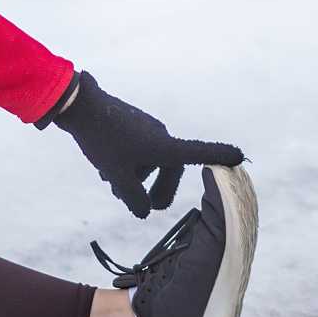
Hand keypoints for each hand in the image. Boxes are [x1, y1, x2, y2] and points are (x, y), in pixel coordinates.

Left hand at [47, 71, 246, 218]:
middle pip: (170, 167)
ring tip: (113, 186)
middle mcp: (160, 135)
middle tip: (145, 208)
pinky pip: (137, 149)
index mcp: (164, 146)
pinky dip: (127, 163)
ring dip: (136, 177)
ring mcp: (145, 128)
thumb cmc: (102, 141)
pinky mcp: (130, 124)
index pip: (198, 154)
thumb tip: (143, 210)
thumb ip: (134, 199)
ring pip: (148, 160)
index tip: (239, 156)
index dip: (219, 157)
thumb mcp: (118, 178)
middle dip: (159, 188)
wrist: (78, 106)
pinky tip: (106, 171)